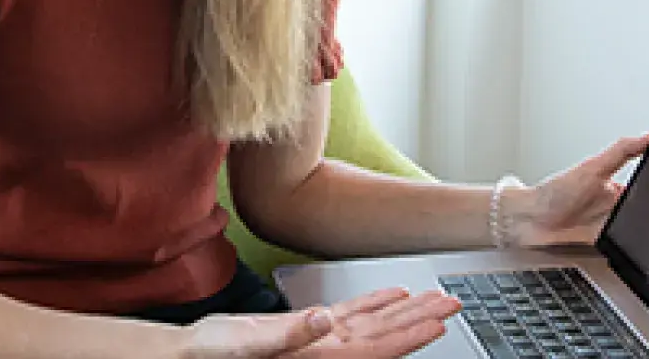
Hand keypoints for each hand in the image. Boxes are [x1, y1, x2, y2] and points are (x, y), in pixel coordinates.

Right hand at [181, 286, 462, 357]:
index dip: (410, 336)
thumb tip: (325, 322)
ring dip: (405, 311)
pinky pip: (351, 316)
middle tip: (454, 303)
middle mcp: (327, 350)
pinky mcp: (307, 329)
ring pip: (374, 325)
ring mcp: (320, 340)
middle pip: (385, 337)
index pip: (377, 348)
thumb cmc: (215, 353)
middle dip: (420, 321)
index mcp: (319, 356)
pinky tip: (392, 295)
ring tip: (435, 298)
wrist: (194, 354)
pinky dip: (374, 304)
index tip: (440, 322)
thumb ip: (291, 334)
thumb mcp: (249, 342)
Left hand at [507, 133, 648, 247]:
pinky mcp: (607, 247)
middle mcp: (617, 206)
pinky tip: (637, 248)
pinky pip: (628, 250)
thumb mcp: (594, 167)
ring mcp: (612, 227)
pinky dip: (634, 249)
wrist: (529, 222)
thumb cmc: (555, 192)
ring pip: (643, 231)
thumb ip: (623, 150)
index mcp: (617, 185)